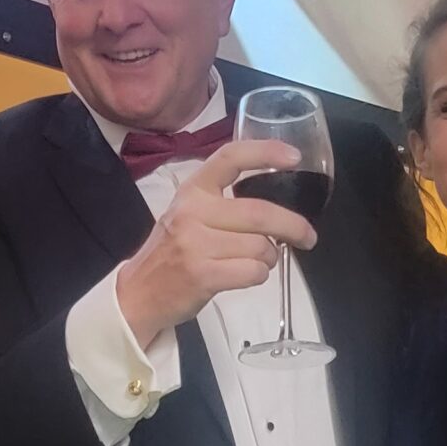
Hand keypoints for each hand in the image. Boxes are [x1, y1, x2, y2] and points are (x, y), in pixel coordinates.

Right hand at [115, 137, 316, 346]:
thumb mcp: (189, 214)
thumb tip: (279, 209)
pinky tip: (245, 275)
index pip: (231, 157)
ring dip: (270, 258)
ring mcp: (195, 244)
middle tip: (307, 237)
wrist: (139, 292)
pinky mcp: (202, 275)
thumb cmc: (173, 253)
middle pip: (260, 213)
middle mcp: (193, 211)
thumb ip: (225, 203)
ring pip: (261, 247)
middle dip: (293, 226)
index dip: (266, 153)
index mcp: (193, 189)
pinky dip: (259, 275)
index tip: (295, 157)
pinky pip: (253, 272)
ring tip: (256, 262)